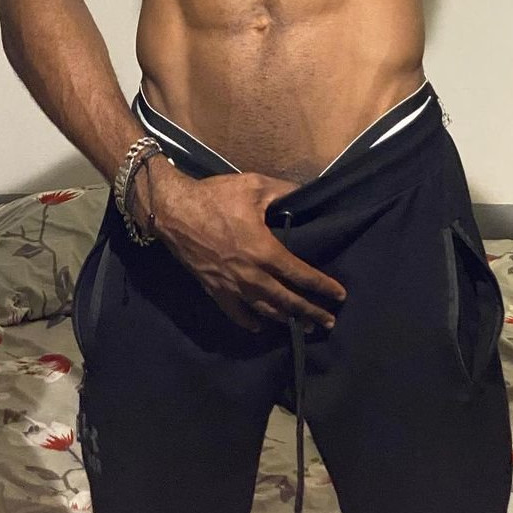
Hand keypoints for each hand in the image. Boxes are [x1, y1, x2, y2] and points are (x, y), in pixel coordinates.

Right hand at [138, 168, 347, 333]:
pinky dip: (251, 322)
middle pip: (287, 302)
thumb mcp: (254, 186)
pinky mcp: (214, 290)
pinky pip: (236, 314)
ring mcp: (232, 287)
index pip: (300, 275)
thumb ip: (284, 191)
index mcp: (264, 251)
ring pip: (265, 312)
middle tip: (328, 322)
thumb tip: (305, 192)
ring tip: (303, 326)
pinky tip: (261, 325)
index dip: (322, 287)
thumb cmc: (215, 197)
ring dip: (286, 320)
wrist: (173, 211)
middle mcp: (251, 275)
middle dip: (310, 312)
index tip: (339, 295)